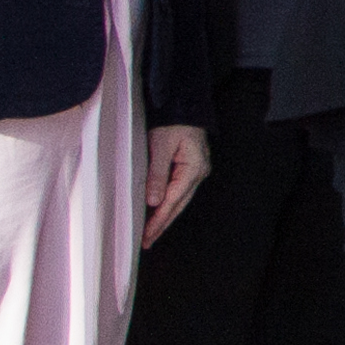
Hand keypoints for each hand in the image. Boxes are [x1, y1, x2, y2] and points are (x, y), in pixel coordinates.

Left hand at [139, 124, 211, 248]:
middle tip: (147, 241)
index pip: (172, 201)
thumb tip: (153, 201)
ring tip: (151, 232)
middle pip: (178, 205)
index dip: (158, 220)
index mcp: (194, 169)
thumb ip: (157, 174)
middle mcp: (199, 172)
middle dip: (162, 224)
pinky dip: (168, 203)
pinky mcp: (191, 167)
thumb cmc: (173, 121)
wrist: (184, 103)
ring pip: (179, 200)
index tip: (146, 235)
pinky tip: (159, 211)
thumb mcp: (160, 145)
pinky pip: (179, 190)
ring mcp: (197, 170)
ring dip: (165, 216)